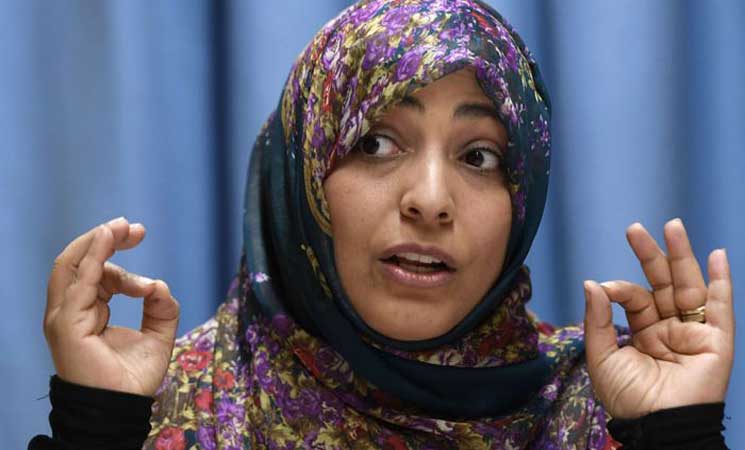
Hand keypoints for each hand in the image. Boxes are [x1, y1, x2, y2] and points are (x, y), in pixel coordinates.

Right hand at [44, 217, 179, 395]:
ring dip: (97, 241)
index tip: (142, 237)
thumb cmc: (133, 377)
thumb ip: (162, 307)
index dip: (117, 252)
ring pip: (72, 265)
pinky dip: (93, 256)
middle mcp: (71, 310)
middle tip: (133, 227)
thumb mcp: (158, 334)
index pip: (96, 271)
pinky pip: (79, 282)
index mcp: (87, 311)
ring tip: (122, 226)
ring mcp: (65, 317)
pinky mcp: (67, 324)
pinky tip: (107, 238)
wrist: (123, 407)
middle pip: (79, 262)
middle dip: (105, 239)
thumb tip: (158, 285)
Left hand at [584, 219, 733, 418]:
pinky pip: (722, 308)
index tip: (606, 287)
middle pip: (663, 284)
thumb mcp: (602, 356)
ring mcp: (694, 333)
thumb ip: (598, 319)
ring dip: (683, 256)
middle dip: (650, 255)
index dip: (620, 288)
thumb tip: (592, 283)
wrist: (655, 425)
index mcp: (644, 333)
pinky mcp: (716, 342)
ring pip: (690, 288)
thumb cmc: (628, 398)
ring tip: (673, 226)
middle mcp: (669, 329)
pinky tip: (719, 255)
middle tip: (634, 228)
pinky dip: (722, 282)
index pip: (635, 298)